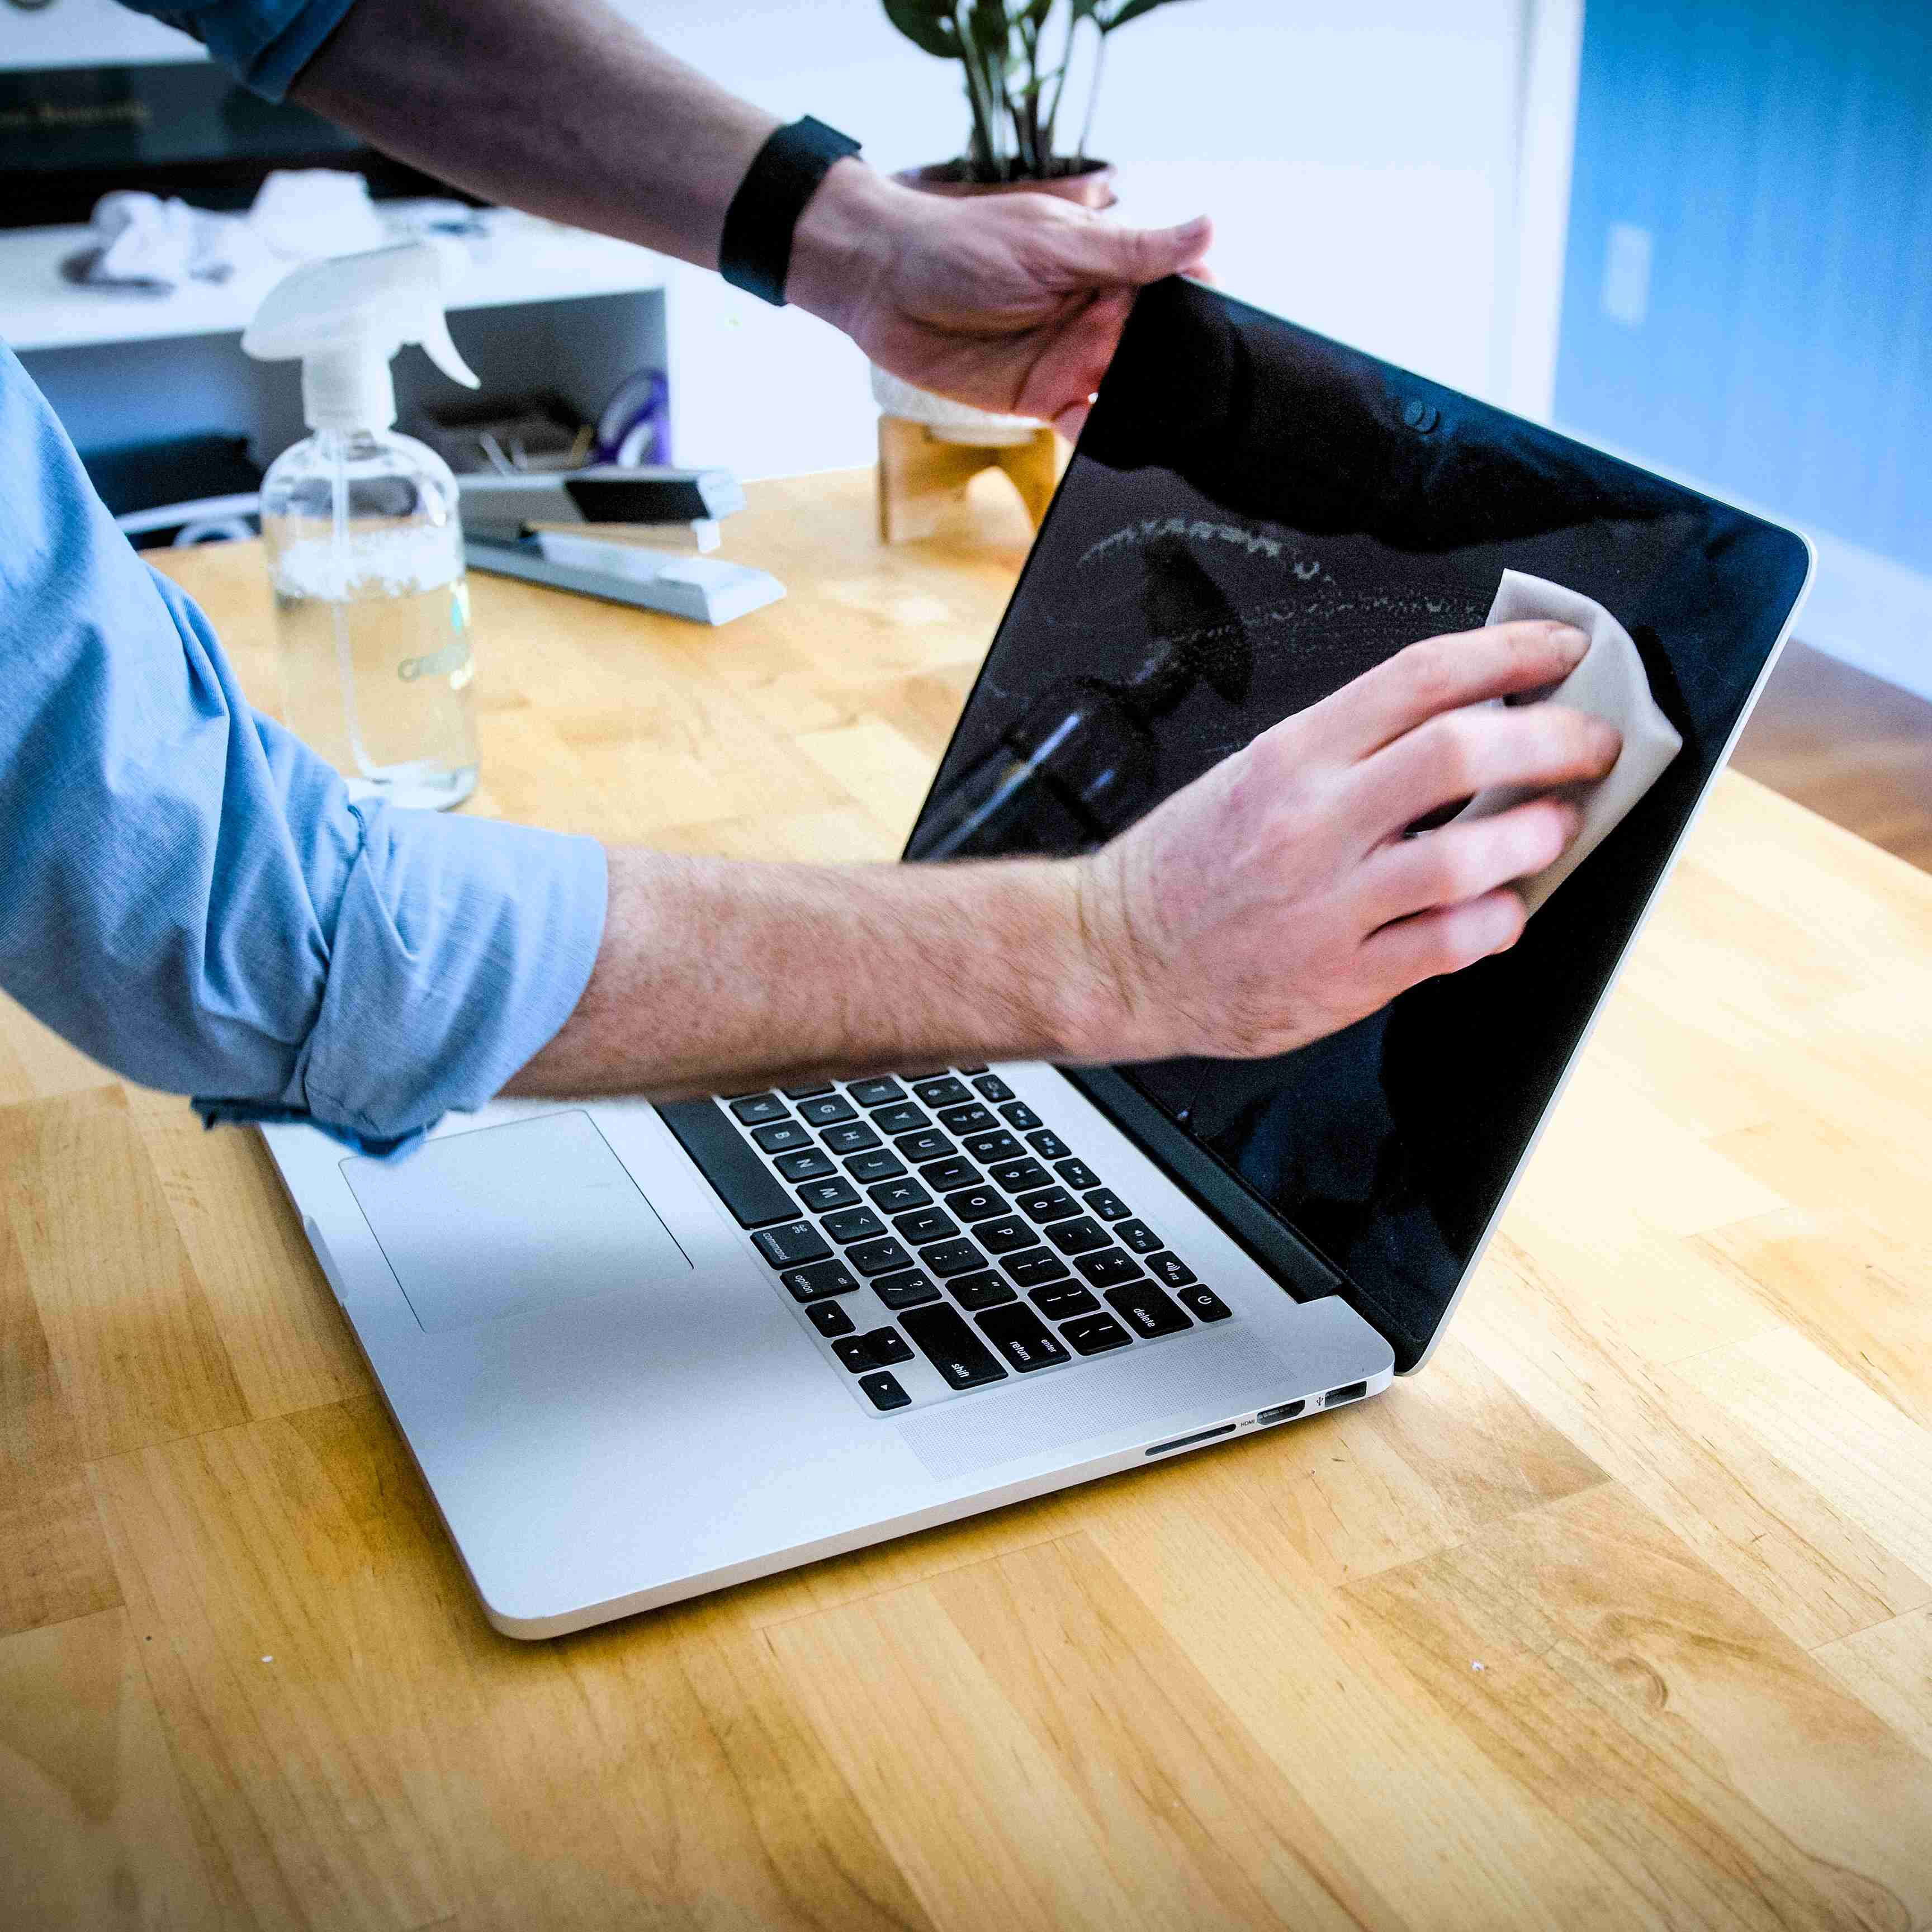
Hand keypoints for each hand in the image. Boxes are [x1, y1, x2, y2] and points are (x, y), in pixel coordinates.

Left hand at [790, 163, 1211, 436]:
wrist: (884, 285)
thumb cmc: (960, 245)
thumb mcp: (1054, 243)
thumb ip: (1130, 250)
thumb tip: (1209, 229)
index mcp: (1114, 267)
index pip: (1182, 292)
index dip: (1208, 314)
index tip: (1230, 337)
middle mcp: (1103, 316)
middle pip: (1164, 353)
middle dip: (1181, 375)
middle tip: (1194, 395)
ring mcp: (1075, 360)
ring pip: (1130, 394)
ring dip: (1143, 409)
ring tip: (1148, 419)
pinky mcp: (1043, 399)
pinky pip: (1087, 423)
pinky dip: (1096, 432)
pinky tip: (1084, 423)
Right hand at [1064, 621, 1622, 1061]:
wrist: (1116, 956)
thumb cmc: (1189, 866)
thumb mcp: (1255, 773)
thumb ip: (1351, 748)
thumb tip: (1469, 716)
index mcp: (1293, 755)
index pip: (1422, 678)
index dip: (1513, 655)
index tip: (1565, 655)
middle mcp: (1313, 821)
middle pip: (1463, 752)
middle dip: (1555, 740)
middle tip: (1591, 743)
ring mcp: (1329, 903)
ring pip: (1470, 856)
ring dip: (1538, 835)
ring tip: (1555, 826)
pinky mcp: (1342, 977)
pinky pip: (1451, 944)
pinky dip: (1498, 921)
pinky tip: (1504, 909)